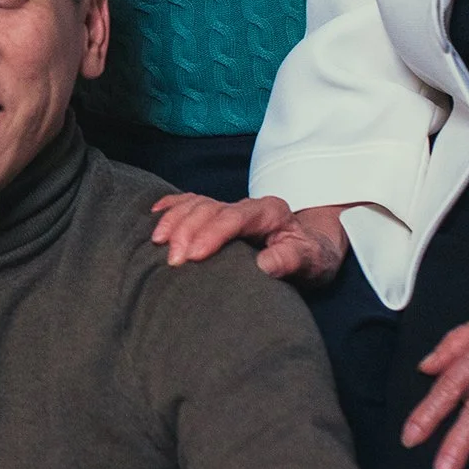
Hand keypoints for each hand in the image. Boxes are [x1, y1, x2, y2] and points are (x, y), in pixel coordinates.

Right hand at [150, 193, 348, 285]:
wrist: (314, 245)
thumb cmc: (311, 255)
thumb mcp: (311, 261)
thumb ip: (289, 260)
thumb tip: (263, 265)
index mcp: (270, 212)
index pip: (235, 217)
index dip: (212, 233)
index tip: (194, 256)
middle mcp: (247, 206)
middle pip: (209, 208)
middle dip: (187, 230)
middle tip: (173, 260)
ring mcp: (231, 208)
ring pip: (196, 204)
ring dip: (174, 221)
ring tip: (158, 243)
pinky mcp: (219, 215)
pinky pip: (190, 203)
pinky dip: (171, 208)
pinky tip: (155, 217)